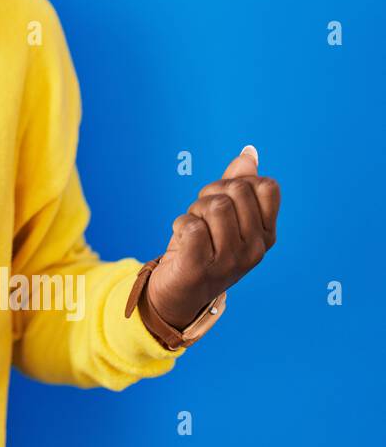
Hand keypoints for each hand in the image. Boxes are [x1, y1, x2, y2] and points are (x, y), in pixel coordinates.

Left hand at [146, 145, 280, 329]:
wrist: (179, 293)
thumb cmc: (203, 248)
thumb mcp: (224, 216)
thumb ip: (238, 184)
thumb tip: (249, 152)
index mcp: (266, 234)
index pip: (266, 186)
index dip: (237, 182)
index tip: (223, 199)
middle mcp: (255, 249)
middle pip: (235, 190)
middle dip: (210, 194)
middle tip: (202, 216)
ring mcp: (231, 261)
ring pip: (213, 206)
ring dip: (194, 211)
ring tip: (192, 230)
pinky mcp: (202, 267)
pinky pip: (191, 226)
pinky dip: (180, 225)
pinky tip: (181, 242)